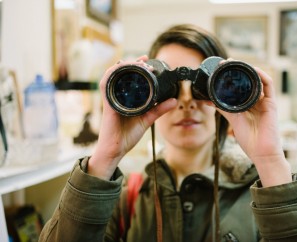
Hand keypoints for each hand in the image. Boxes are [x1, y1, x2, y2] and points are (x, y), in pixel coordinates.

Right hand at [88, 56, 176, 179]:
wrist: (115, 149)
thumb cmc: (127, 135)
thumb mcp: (147, 119)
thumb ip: (159, 109)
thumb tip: (174, 101)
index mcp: (126, 98)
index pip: (129, 77)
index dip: (136, 67)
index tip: (147, 60)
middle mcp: (117, 96)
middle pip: (121, 72)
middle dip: (131, 63)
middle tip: (144, 60)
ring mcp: (111, 99)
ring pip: (113, 75)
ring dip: (123, 66)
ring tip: (136, 63)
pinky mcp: (107, 103)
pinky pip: (105, 85)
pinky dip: (111, 74)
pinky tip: (119, 68)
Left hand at [216, 67, 291, 186]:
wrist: (261, 152)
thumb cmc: (250, 140)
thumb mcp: (233, 120)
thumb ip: (224, 109)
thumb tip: (210, 100)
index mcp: (249, 104)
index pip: (241, 86)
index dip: (233, 76)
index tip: (221, 68)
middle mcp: (258, 101)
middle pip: (249, 80)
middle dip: (239, 69)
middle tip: (227, 62)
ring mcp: (265, 101)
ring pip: (259, 80)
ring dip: (248, 69)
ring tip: (237, 63)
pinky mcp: (271, 104)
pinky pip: (269, 85)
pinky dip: (262, 75)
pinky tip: (253, 70)